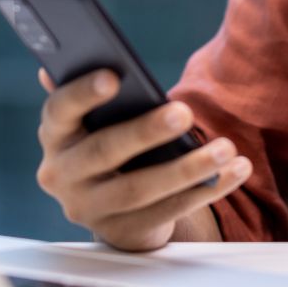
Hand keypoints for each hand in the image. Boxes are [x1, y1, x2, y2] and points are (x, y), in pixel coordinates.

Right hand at [34, 68, 251, 251]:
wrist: (113, 205)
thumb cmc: (109, 139)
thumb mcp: (97, 117)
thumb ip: (92, 90)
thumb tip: (81, 53)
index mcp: (55, 134)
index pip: (59, 110)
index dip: (82, 94)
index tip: (113, 76)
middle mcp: (61, 175)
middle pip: (104, 152)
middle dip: (147, 132)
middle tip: (185, 112)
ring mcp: (89, 209)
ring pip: (140, 190)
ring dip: (187, 168)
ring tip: (225, 148)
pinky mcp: (122, 233)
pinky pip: (168, 212)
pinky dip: (205, 191)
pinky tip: (233, 171)